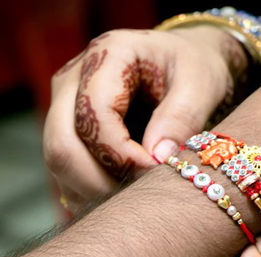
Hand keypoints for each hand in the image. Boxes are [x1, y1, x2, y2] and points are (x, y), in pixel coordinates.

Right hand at [43, 27, 247, 210]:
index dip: (122, 154)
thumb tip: (157, 157)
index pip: (94, 115)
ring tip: (138, 196)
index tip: (156, 170)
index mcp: (106, 54)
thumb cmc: (192, 68)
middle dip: (100, 181)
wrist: (181, 64)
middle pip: (62, 144)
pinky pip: (65, 173)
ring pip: (59, 163)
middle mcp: (73, 79)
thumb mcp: (201, 84)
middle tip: (141, 198)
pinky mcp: (67, 132)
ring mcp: (63, 107)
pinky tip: (124, 195)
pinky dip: (91, 192)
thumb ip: (182, 117)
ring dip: (95, 190)